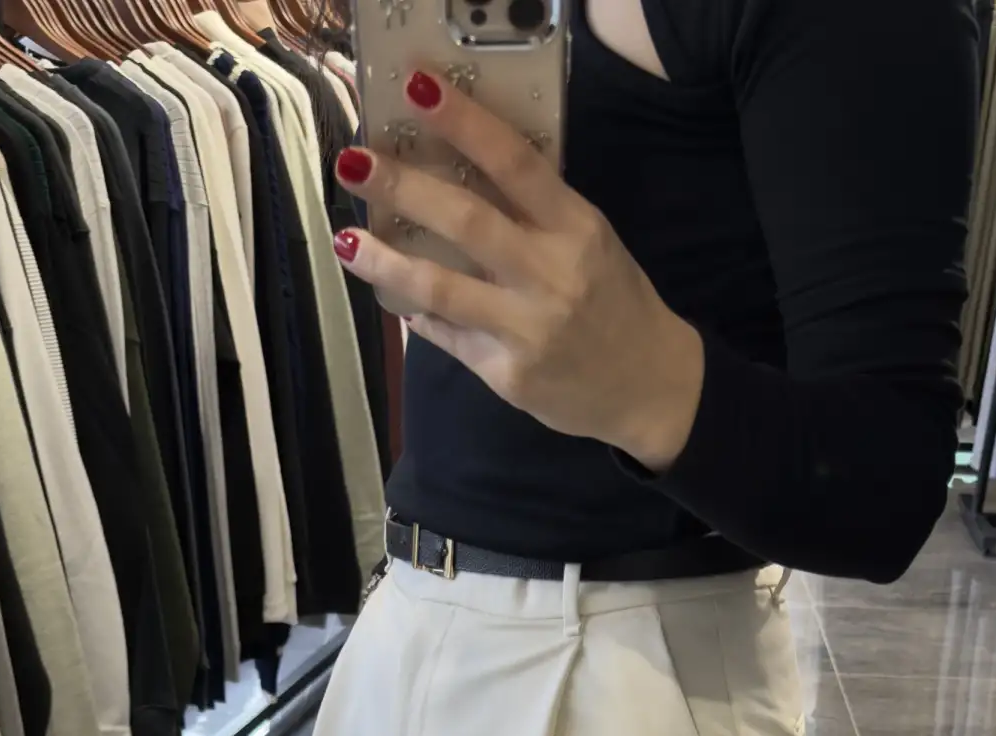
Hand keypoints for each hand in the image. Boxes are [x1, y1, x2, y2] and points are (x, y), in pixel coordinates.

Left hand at [333, 71, 704, 473]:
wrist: (649, 388)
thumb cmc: (613, 301)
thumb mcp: (588, 241)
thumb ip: (533, 211)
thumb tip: (456, 172)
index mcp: (576, 227)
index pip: (515, 163)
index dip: (464, 122)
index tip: (418, 88)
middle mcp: (551, 275)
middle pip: (467, 221)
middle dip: (404, 187)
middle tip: (354, 161)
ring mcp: (526, 329)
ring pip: (442, 289)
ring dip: (386, 262)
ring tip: (346, 241)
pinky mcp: (507, 375)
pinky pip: (447, 337)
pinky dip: (416, 314)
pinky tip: (390, 296)